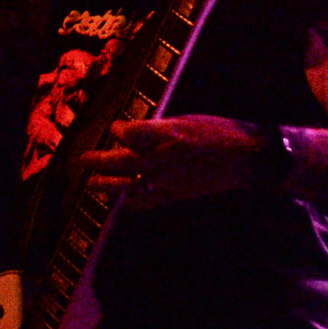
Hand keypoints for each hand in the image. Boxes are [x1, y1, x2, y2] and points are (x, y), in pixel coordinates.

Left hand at [79, 115, 260, 210]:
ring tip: (92, 185)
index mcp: (169, 136)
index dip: (118, 130)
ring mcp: (170, 180)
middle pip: (123, 162)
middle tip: (82, 161)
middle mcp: (166, 159)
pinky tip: (122, 206)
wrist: (245, 159)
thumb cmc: (218, 133)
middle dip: (100, 161)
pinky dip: (133, 205)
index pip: (130, 133)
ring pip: (131, 184)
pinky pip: (148, 202)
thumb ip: (155, 129)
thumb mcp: (185, 121)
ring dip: (109, 185)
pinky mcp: (176, 194)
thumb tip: (127, 133)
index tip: (112, 128)